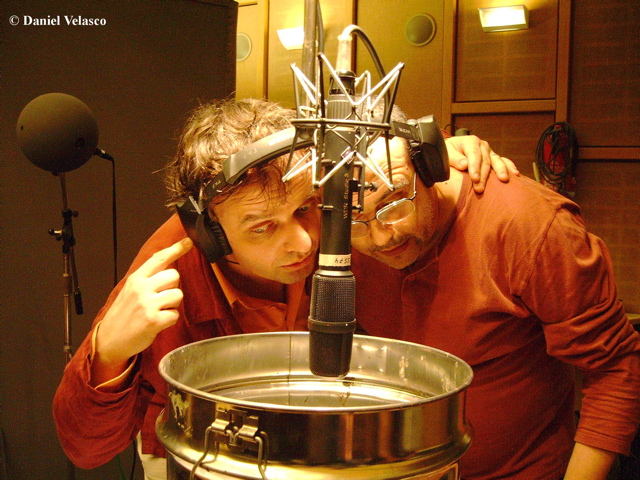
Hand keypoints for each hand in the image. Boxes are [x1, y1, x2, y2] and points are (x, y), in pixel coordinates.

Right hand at [91, 237, 192, 384]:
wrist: (109, 340)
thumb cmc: (123, 314)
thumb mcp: (130, 290)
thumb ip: (148, 279)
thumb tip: (170, 268)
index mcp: (136, 279)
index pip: (159, 259)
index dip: (175, 249)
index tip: (188, 242)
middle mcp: (141, 288)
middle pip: (174, 276)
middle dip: (173, 287)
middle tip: (160, 299)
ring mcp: (147, 304)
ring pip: (178, 294)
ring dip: (172, 304)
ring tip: (158, 311)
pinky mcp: (154, 320)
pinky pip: (175, 314)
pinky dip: (170, 319)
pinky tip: (157, 322)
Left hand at [445, 135, 518, 192]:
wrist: (452, 149)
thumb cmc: (448, 152)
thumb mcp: (446, 152)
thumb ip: (454, 158)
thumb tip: (464, 165)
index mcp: (470, 141)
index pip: (473, 155)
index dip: (474, 167)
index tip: (474, 178)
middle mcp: (482, 145)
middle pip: (485, 161)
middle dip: (483, 175)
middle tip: (480, 189)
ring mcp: (489, 151)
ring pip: (496, 161)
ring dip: (500, 171)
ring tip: (504, 180)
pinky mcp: (494, 157)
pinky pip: (504, 161)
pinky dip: (509, 167)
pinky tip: (515, 174)